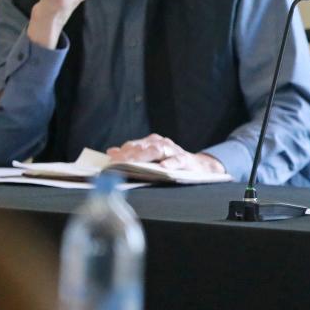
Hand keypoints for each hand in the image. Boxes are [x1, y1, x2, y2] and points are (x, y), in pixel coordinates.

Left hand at [106, 133, 225, 174]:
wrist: (198, 167)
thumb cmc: (170, 163)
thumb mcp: (151, 158)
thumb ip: (133, 154)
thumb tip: (111, 152)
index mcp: (152, 142)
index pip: (134, 145)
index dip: (123, 153)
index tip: (111, 161)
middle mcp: (162, 143)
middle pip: (143, 147)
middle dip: (130, 155)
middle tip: (118, 163)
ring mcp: (174, 151)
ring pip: (158, 151)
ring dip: (145, 156)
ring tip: (134, 162)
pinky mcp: (186, 160)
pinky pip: (178, 160)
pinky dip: (171, 163)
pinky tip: (164, 167)